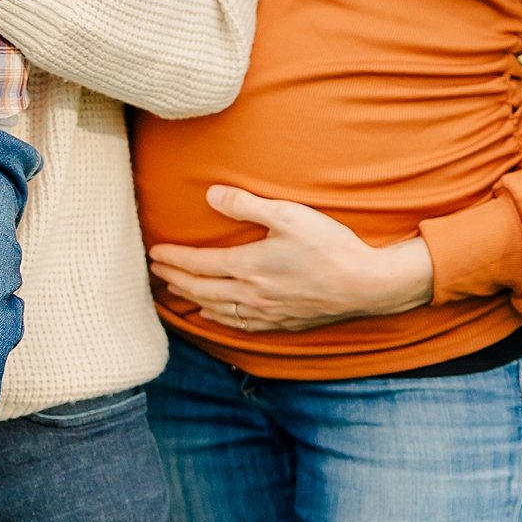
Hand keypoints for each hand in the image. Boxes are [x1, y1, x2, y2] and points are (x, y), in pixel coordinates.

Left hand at [148, 186, 434, 332]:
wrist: (366, 284)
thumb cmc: (329, 245)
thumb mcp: (288, 214)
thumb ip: (245, 204)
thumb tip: (210, 195)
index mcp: (249, 267)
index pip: (199, 264)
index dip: (174, 258)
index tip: (155, 252)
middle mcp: (252, 295)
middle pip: (201, 290)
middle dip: (175, 279)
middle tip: (155, 271)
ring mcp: (267, 314)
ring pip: (217, 310)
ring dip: (191, 300)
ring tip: (174, 292)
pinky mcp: (282, 323)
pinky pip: (239, 326)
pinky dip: (218, 320)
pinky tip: (213, 316)